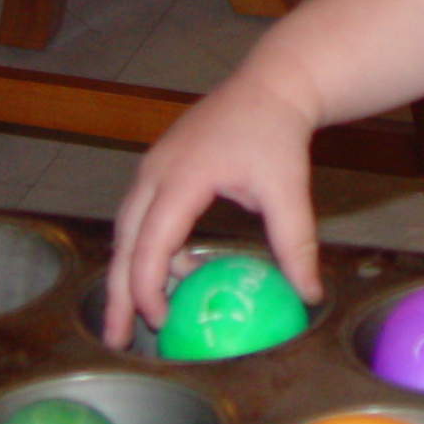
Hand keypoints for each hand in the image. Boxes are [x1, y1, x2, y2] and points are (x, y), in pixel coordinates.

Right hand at [103, 76, 323, 348]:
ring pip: (128, 231)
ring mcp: (152, 168)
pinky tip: (181, 273)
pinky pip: (144, 218)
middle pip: (124, 242)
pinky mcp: (159, 169)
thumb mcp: (289, 190)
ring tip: (139, 317)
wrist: (271, 85)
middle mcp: (155, 172)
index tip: (159, 321)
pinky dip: (152, 249)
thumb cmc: (277, 134)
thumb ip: (295, 244)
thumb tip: (308, 295)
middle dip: (118, 293)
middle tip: (115, 338)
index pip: (152, 241)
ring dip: (131, 274)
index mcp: (182, 177)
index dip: (149, 286)